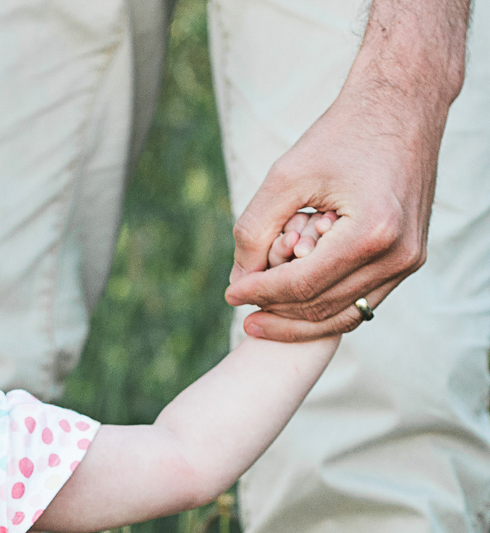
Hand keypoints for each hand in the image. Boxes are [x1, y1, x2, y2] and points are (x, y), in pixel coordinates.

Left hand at [224, 80, 442, 340]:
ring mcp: (410, 261)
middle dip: (276, 310)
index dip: (260, 293)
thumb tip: (239, 279)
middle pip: (322, 305)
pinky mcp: (409, 259)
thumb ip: (255, 230)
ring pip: (344, 314)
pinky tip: (290, 305)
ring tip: (258, 318)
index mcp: (372, 232)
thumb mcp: (285, 177)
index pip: (302, 284)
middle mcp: (399, 254)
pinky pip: (362, 300)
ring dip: (298, 319)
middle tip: (239, 308)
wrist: (400, 108)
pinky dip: (325, 306)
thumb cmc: (341, 136)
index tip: (228, 295)